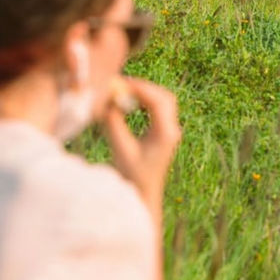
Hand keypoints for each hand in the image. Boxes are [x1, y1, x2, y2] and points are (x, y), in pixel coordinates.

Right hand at [103, 78, 180, 217]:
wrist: (143, 196)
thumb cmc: (132, 177)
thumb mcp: (121, 150)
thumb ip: (114, 124)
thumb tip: (107, 100)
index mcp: (165, 134)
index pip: (157, 101)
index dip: (140, 88)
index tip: (122, 83)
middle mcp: (171, 130)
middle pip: (165, 97)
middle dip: (144, 87)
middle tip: (123, 84)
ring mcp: (170, 131)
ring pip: (164, 101)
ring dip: (146, 93)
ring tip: (125, 91)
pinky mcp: (165, 133)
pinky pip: (160, 108)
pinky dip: (147, 101)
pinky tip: (132, 103)